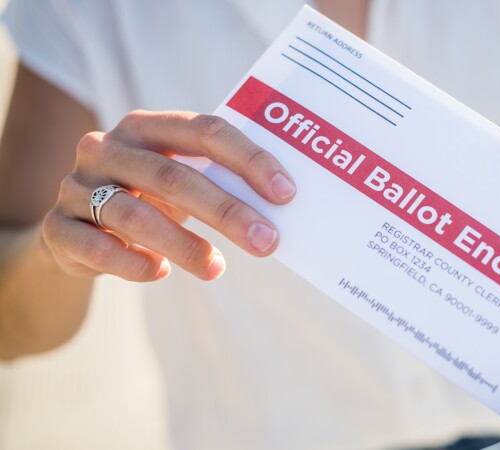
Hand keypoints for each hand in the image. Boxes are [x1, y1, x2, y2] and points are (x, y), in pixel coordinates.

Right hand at [41, 110, 295, 281]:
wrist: (78, 230)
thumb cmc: (149, 198)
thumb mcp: (180, 179)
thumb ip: (219, 181)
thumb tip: (282, 207)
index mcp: (146, 126)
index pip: (205, 131)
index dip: (249, 160)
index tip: (287, 193)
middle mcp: (106, 148)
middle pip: (173, 176)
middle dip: (227, 211)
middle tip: (267, 241)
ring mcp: (76, 187)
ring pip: (134, 215)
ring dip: (183, 245)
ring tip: (217, 269)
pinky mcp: (57, 228)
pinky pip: (96, 248)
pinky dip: (133, 263)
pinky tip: (159, 272)